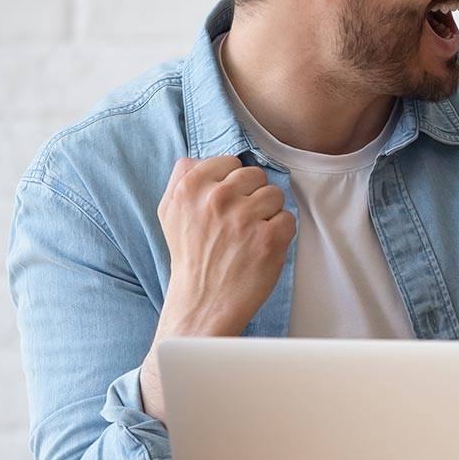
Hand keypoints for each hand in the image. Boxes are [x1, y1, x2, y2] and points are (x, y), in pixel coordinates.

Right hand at [155, 156, 294, 338]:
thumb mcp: (170, 211)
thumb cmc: (190, 256)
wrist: (202, 302)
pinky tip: (260, 248)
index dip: (233, 184)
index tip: (226, 204)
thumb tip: (203, 157)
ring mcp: (244, 218)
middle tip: (237, 223)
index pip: (230, 162)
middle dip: (252, 197)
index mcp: (191, 187)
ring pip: (275, 194)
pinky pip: (288, 219)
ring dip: (268, 214)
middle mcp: (217, 199)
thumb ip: (183, 177)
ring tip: (248, 236)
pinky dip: (280, 234)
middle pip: (256, 175)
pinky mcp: (268, 239)